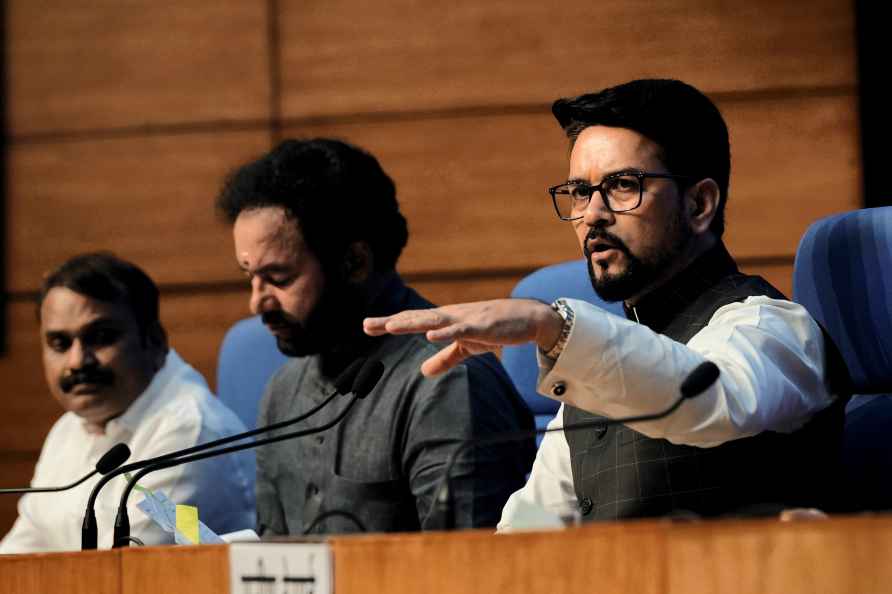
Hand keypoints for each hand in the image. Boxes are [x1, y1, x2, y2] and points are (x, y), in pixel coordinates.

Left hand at [363, 299, 562, 375]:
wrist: (527, 319)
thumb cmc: (495, 329)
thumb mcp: (466, 347)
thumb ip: (445, 358)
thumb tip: (423, 371)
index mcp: (444, 321)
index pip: (412, 321)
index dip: (389, 323)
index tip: (366, 327)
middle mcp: (450, 316)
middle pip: (415, 318)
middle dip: (391, 322)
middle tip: (366, 325)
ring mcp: (464, 319)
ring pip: (433, 321)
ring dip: (411, 323)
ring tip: (390, 326)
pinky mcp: (480, 326)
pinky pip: (460, 330)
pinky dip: (445, 332)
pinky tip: (430, 335)